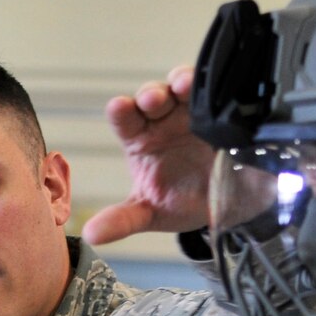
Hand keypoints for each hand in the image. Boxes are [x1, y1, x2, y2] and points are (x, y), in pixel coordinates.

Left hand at [83, 66, 218, 244]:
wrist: (224, 206)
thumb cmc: (179, 201)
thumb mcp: (150, 213)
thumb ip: (122, 220)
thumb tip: (92, 235)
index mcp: (139, 138)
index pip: (124, 118)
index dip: (121, 110)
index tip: (120, 107)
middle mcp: (163, 120)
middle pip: (153, 96)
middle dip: (152, 94)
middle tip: (154, 100)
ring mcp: (193, 112)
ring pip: (184, 86)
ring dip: (183, 81)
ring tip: (184, 86)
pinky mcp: (222, 113)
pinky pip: (219, 94)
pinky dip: (218, 88)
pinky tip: (218, 90)